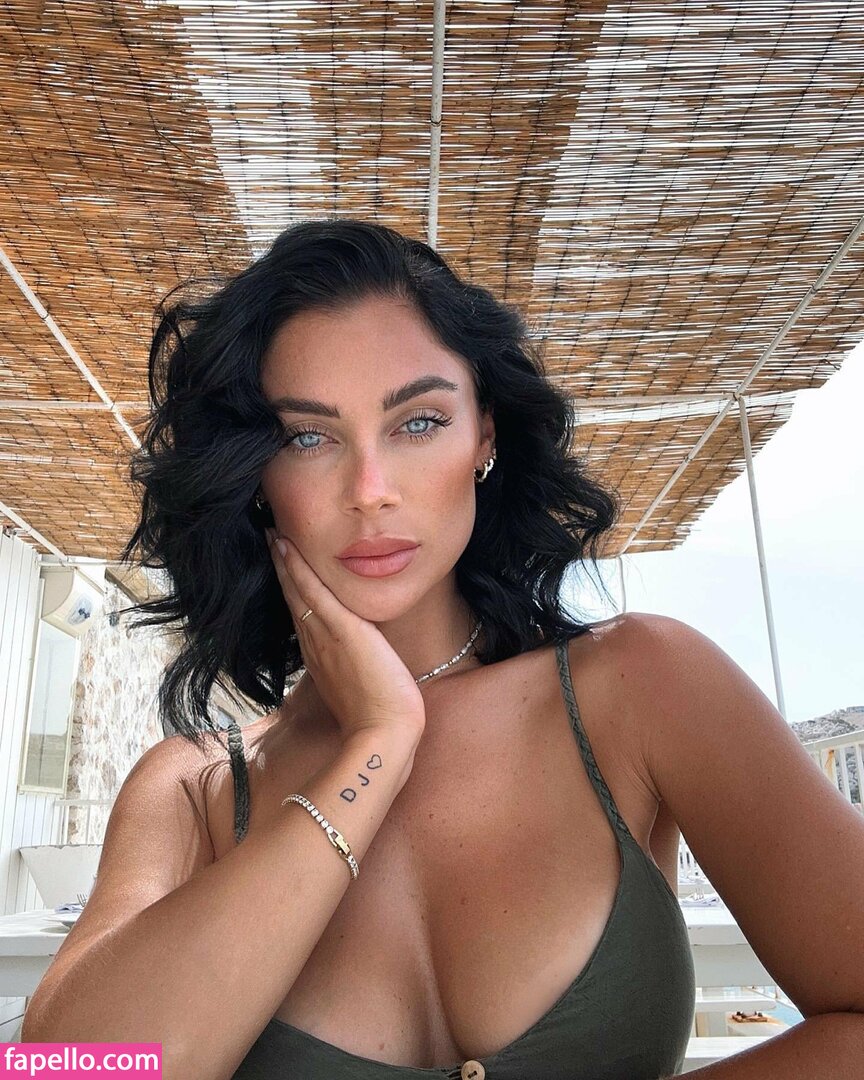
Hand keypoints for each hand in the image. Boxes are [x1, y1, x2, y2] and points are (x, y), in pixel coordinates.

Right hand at [266, 529, 426, 743]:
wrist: (383, 735)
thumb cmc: (379, 719)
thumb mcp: (361, 688)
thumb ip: (356, 670)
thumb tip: (362, 661)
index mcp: (319, 659)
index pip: (302, 615)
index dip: (291, 590)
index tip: (284, 568)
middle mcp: (314, 645)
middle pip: (292, 598)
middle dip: (282, 568)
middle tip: (270, 540)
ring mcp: (324, 637)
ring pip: (297, 590)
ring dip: (285, 561)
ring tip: (273, 535)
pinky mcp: (341, 630)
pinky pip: (313, 591)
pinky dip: (297, 568)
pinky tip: (286, 546)